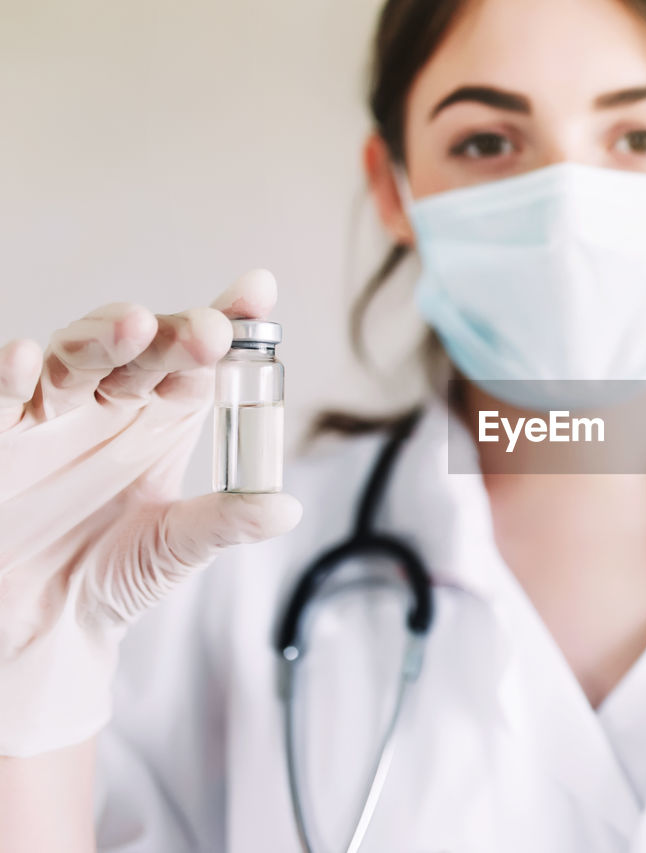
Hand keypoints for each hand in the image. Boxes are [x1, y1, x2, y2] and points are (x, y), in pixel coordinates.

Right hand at [0, 269, 302, 756]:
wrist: (41, 626)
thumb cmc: (112, 577)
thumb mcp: (175, 550)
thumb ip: (226, 523)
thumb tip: (286, 507)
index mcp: (163, 414)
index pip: (200, 358)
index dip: (230, 321)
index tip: (259, 293)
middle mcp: (108, 402)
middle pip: (143, 347)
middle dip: (174, 333)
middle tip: (209, 332)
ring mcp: (50, 414)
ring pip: (75, 356)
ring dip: (102, 337)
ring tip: (135, 327)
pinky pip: (1, 398)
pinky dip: (8, 374)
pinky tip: (28, 357)